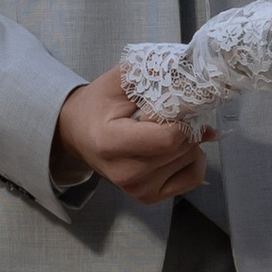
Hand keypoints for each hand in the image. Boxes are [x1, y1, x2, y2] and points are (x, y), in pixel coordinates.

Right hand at [54, 71, 211, 204]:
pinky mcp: (148, 197)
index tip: (176, 104)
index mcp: (111, 144)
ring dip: (190, 141)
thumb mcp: (117, 81)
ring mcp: (137, 189)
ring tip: (169, 129)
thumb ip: (151, 75)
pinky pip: (192, 178)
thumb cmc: (97, 105)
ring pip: (190, 161)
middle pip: (181, 149)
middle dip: (187, 126)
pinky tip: (178, 148)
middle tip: (174, 113)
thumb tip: (194, 93)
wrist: (78, 133)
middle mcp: (124, 173)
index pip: (167, 139)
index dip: (181, 118)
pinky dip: (193, 160)